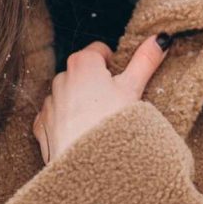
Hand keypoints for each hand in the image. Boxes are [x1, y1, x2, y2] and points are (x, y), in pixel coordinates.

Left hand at [32, 33, 170, 162]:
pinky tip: (81, 133)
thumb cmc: (111, 123)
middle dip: (96, 83)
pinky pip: (54, 116)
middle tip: (114, 102)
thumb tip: (160, 38)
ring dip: (80, 102)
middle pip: (82, 72)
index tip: (122, 80)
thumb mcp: (134, 88)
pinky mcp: (41, 126)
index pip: (99, 50)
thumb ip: (145, 60)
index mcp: (82, 63)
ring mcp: (49, 103)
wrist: (89, 165)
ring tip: (99, 121)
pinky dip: (65, 121)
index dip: (114, 64)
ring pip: (67, 95)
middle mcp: (60, 78)